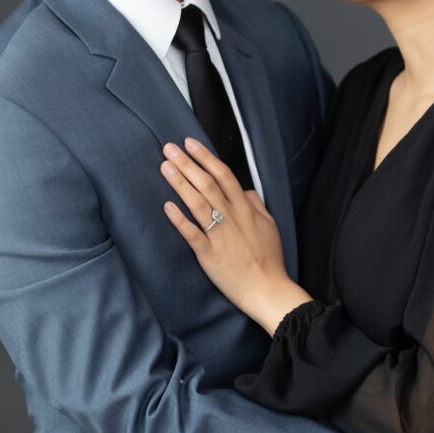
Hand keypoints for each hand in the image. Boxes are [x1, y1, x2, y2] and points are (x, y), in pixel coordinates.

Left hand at [161, 138, 310, 331]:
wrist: (267, 289)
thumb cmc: (268, 258)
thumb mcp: (269, 225)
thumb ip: (256, 204)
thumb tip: (246, 190)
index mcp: (245, 208)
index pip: (224, 175)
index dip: (206, 157)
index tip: (190, 143)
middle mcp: (232, 217)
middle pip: (207, 184)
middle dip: (187, 164)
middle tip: (168, 148)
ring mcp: (220, 235)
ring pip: (197, 203)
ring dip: (180, 183)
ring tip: (164, 167)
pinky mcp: (209, 254)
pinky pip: (192, 234)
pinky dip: (179, 219)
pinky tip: (166, 206)